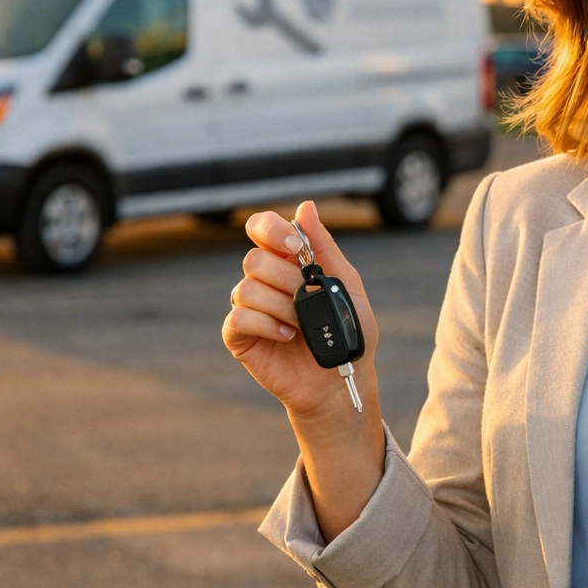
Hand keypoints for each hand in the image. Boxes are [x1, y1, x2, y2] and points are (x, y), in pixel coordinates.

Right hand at [223, 201, 381, 420]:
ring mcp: (250, 308)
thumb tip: (306, 207)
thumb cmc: (347, 331)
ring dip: (282, 307)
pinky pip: (239, 318)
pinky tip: (288, 336)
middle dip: (287, 279)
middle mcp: (264, 280)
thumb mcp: (346, 284)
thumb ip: (324, 246)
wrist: (342, 379)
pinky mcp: (240, 336)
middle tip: (308, 298)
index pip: (262, 227)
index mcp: (288, 261)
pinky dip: (268, 325)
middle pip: (254, 259)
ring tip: (302, 325)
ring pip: (246, 289)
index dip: (271, 229)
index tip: (293, 246)